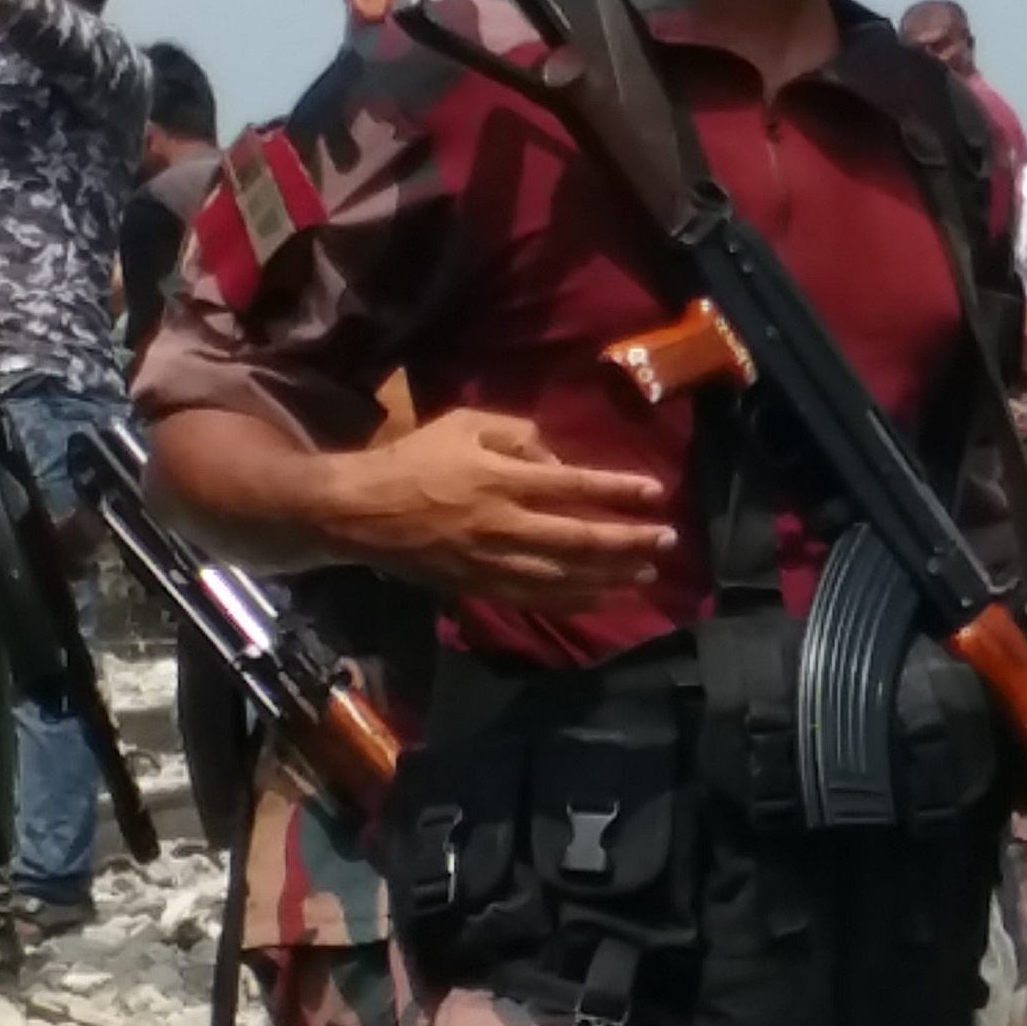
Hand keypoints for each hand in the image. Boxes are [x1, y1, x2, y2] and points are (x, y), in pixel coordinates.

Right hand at [312, 409, 673, 601]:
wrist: (360, 512)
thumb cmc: (414, 460)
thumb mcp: (464, 425)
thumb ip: (517, 435)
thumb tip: (558, 461)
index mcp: (501, 480)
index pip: (574, 486)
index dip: (618, 489)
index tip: (655, 493)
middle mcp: (504, 525)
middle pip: (580, 538)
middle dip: (628, 540)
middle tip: (667, 541)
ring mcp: (493, 562)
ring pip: (564, 575)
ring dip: (609, 576)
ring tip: (645, 573)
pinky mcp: (479, 587)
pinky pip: (535, 599)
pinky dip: (572, 600)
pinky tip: (600, 598)